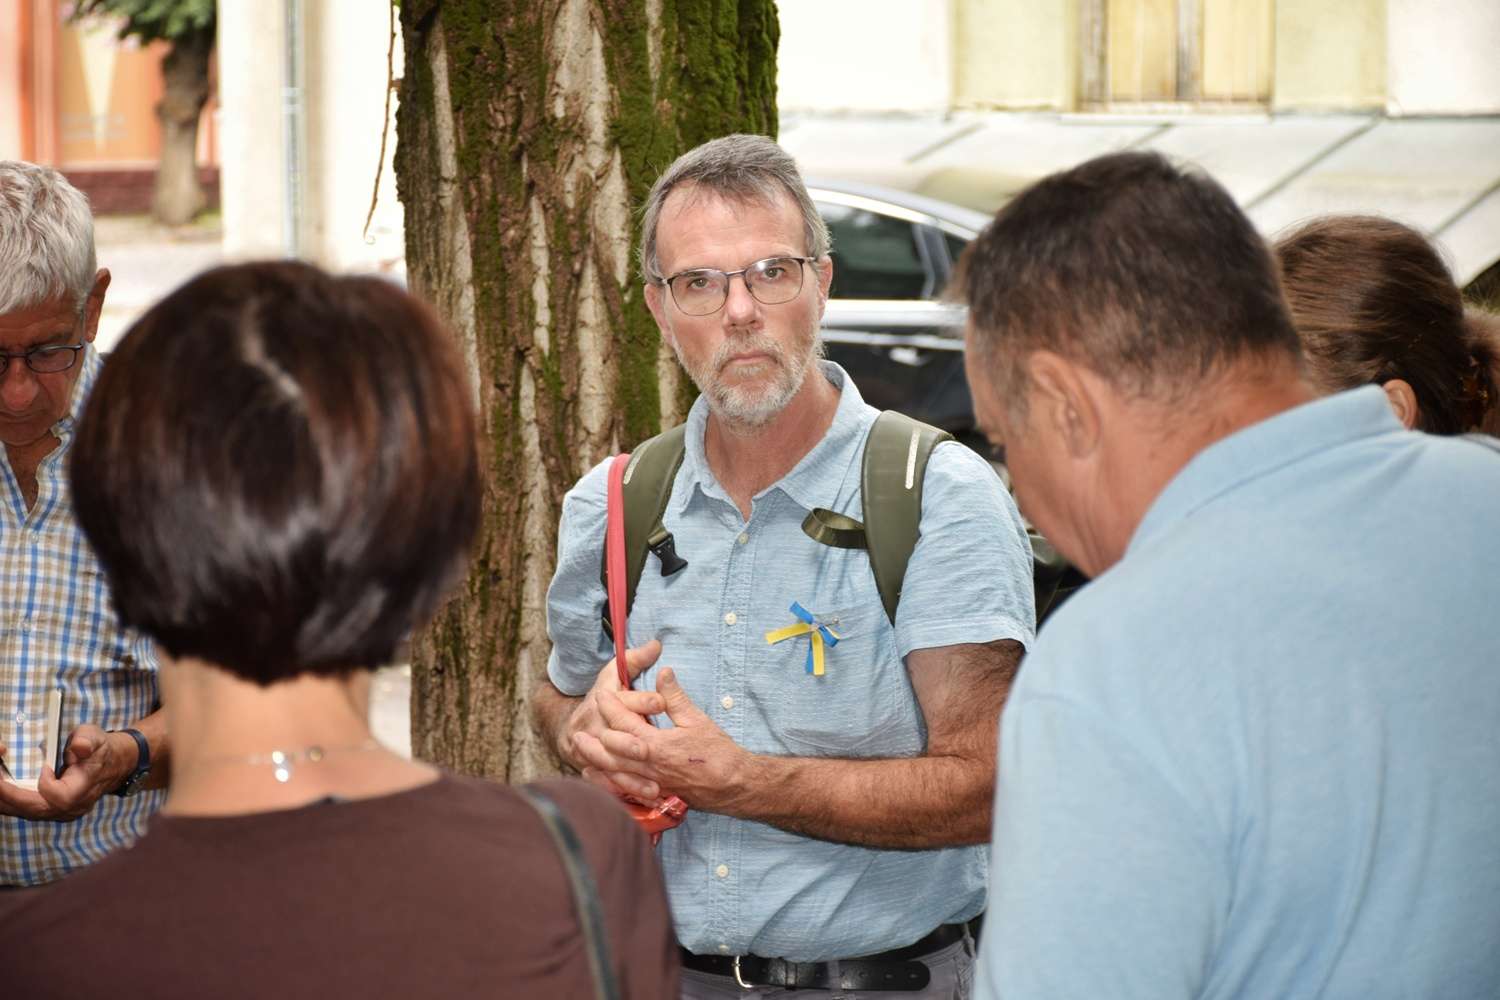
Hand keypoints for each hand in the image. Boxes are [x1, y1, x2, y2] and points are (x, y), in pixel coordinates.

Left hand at [0, 725, 137, 820]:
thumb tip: (78, 747)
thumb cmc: (99, 749)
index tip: (45, 766)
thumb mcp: (95, 737)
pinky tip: (1, 786)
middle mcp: (72, 806)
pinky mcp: (50, 811)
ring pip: (27, 812)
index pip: (60, 797)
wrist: (110, 765)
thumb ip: (87, 740)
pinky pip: (26, 810)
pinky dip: (10, 799)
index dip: (47, 784)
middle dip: (10, 796)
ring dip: (6, 799)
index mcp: (84, 788)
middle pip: (35, 809)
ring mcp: (60, 812)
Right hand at [558, 641, 665, 789]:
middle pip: (614, 734)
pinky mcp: (594, 767)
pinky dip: (625, 791)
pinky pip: (609, 782)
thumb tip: (657, 643)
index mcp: (603, 699)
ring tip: (655, 786)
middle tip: (650, 750)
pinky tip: (645, 798)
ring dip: (631, 776)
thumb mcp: (614, 675)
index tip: (661, 703)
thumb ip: (635, 659)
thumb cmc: (603, 696)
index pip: (624, 698)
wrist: (572, 727)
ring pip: (612, 763)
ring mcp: (592, 749)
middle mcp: (596, 725)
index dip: (643, 700)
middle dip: (632, 743)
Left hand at [576, 667, 752, 812]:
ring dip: (594, 760)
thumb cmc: (718, 752)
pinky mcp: (654, 794)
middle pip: (610, 750)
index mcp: (657, 744)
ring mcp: (650, 782)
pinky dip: (608, 781)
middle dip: (593, 737)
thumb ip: (676, 697)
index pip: (624, 722)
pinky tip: (601, 775)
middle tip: (581, 727)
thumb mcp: (698, 719)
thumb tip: (663, 672)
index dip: (610, 706)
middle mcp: (649, 765)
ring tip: (581, 750)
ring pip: (613, 772)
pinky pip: (624, 789)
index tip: (601, 695)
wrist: (732, 785)